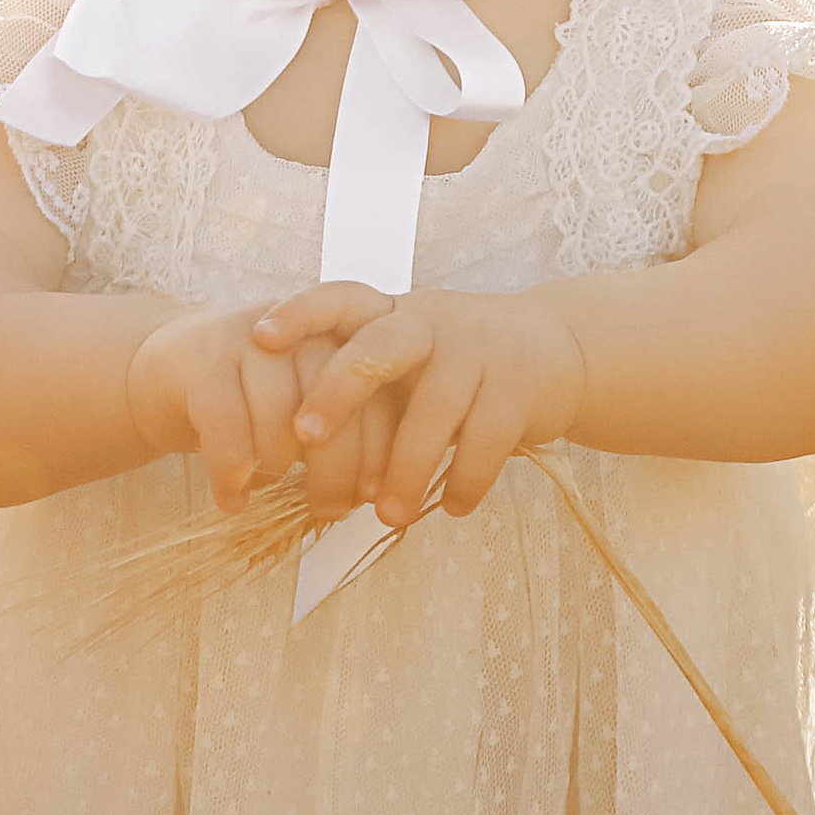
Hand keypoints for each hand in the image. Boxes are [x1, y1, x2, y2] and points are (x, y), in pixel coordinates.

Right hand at [124, 289, 399, 515]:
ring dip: (277, 465)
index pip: (375, 391)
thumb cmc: (257, 403)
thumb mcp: (310, 408)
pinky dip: (231, 471)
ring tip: (268, 487)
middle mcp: (301, 328)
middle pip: (333, 400)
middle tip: (329, 511)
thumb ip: (349, 433)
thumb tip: (375, 493)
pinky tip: (232, 501)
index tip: (369, 494)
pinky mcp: (203, 360)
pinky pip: (226, 423)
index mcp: (342, 335)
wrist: (172, 369)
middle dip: (335, 468)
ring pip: (279, 413)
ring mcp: (249, 338)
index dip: (377, 448)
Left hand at [254, 284, 587, 525]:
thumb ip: (362, 386)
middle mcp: (431, 324)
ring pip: (432, 413)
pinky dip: (465, 482)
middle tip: (306, 437)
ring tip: (389, 515)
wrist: (556, 350)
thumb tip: (296, 454)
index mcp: (393, 314)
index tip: (257, 339)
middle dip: (337, 392)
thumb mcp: (408, 355)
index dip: (298, 314)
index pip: (340, 299)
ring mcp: (478, 353)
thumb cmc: (457, 363)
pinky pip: (484, 443)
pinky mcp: (520, 389)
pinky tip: (454, 506)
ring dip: (406, 471)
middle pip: (377, 349)